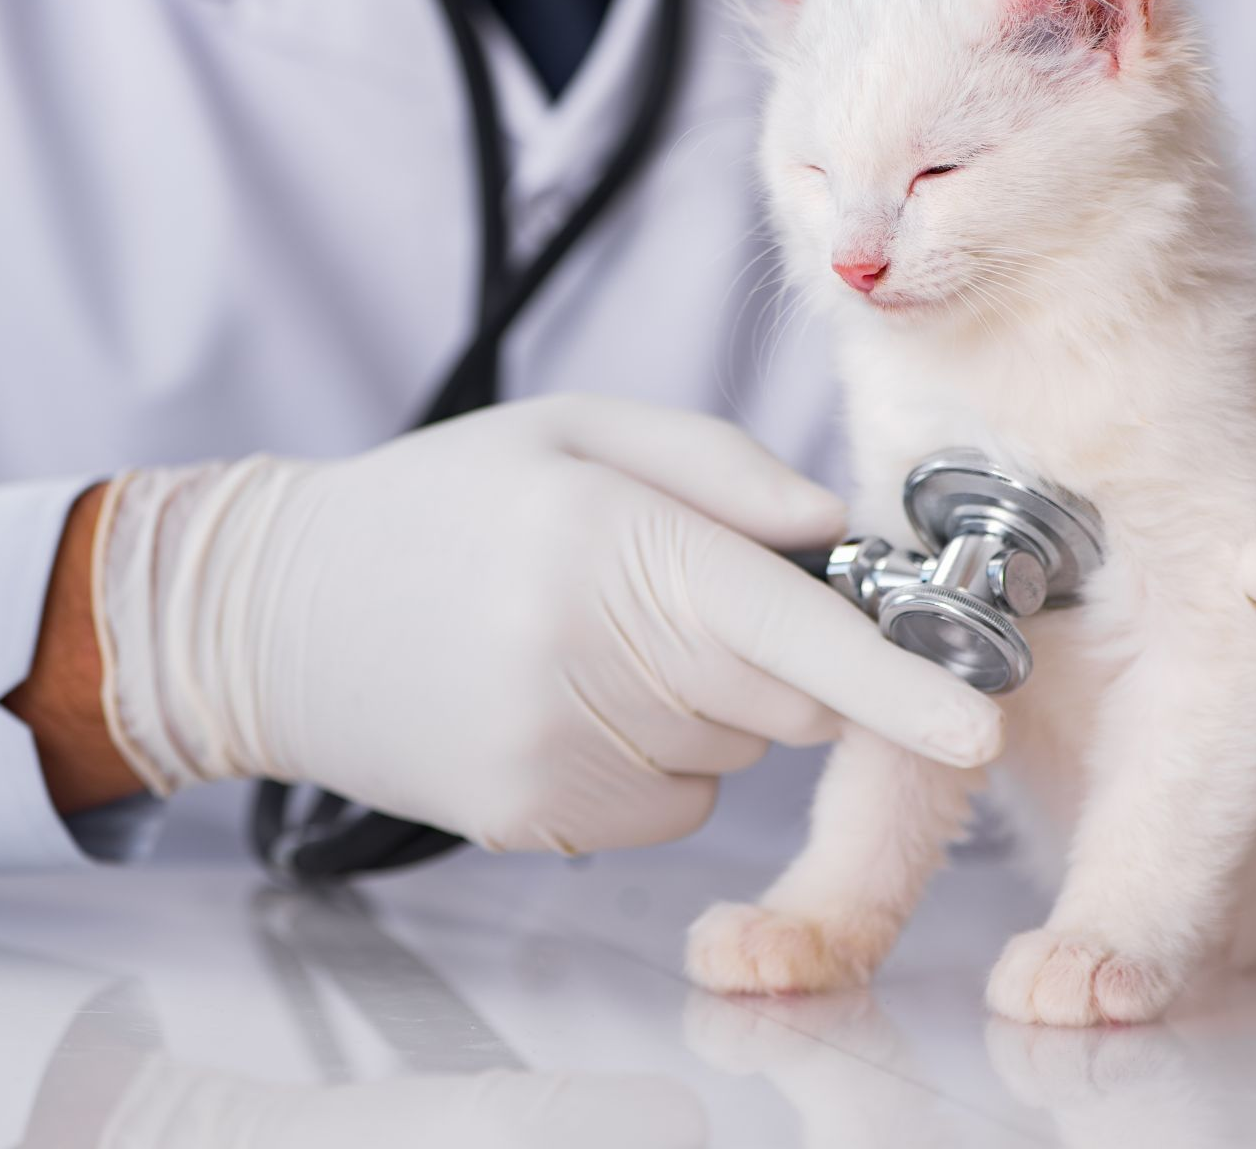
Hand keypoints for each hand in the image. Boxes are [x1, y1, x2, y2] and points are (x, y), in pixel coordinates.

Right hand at [94, 395, 1002, 854]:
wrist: (274, 616)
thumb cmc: (436, 507)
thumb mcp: (570, 433)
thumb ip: (717, 468)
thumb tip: (835, 530)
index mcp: (598, 543)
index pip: (781, 624)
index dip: (894, 681)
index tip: (981, 724)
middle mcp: (582, 662)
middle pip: (785, 698)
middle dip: (783, 653)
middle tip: (684, 588)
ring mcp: (555, 759)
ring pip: (735, 753)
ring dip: (709, 701)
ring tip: (588, 638)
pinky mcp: (535, 820)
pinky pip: (675, 802)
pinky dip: (657, 754)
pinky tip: (567, 699)